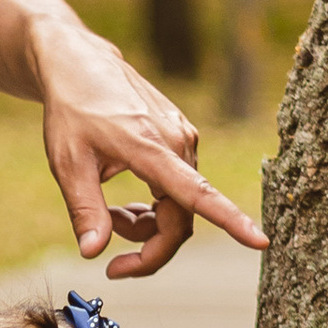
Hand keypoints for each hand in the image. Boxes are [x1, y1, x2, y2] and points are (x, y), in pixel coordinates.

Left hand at [34, 19, 267, 276]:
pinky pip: (178, 188)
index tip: (260, 242)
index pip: (198, 195)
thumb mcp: (67, 163)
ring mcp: (184, 138)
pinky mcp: (181, 137)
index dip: (230, 222)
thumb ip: (85, 210)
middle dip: (149, 247)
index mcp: (153, 148)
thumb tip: (92, 253)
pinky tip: (124, 195)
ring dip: (146, 225)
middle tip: (111, 264)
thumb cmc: (70, 111)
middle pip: (182, 220)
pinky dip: (153, 205)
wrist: (78, 63)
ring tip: (109, 215)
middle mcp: (179, 142)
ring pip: (179, 207)